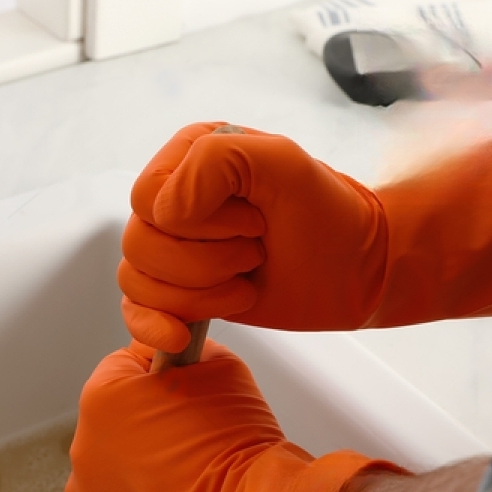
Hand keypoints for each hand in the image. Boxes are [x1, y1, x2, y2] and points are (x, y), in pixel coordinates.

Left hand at [63, 338, 398, 491]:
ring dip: (136, 465)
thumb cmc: (237, 440)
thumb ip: (182, 351)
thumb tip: (171, 351)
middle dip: (146, 424)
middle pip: (115, 420)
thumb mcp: (219, 367)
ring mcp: (85, 490)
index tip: (188, 395)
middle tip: (192, 440)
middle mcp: (83, 441)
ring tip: (184, 478)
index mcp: (103, 395)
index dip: (161, 378)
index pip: (124, 368)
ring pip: (108, 464)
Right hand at [120, 122, 386, 351]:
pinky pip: (134, 311)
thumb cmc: (328, 213)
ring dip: (199, 293)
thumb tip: (165, 213)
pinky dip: (153, 327)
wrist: (357, 269)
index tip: (254, 223)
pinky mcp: (180, 293)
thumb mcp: (283, 162)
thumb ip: (218, 160)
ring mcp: (173, 249)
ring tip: (246, 281)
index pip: (148, 197)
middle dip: (203, 261)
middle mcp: (174, 200)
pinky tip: (181, 334)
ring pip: (138, 280)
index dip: (197, 221)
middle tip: (255, 253)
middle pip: (139, 243)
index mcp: (189, 156)